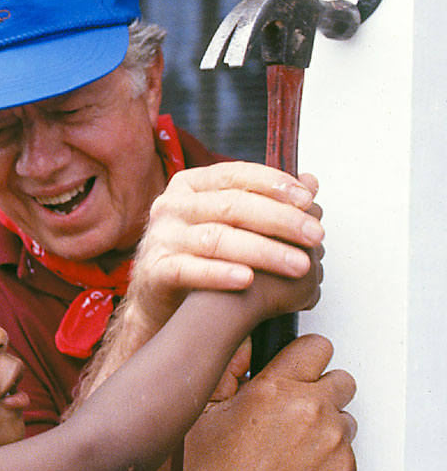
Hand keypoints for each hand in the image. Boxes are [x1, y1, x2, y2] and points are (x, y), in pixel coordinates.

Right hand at [131, 162, 323, 332]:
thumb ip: (264, 201)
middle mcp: (173, 206)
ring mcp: (162, 238)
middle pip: (231, 205)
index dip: (274, 184)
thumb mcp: (228, 221)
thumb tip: (311, 183)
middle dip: (280, 219)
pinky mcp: (155, 270)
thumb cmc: (197, 254)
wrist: (158, 296)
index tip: (308, 201)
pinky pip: (189, 270)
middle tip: (315, 235)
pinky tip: (246, 280)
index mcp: (190, 185)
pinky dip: (219, 274)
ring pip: (216, 238)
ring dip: (263, 251)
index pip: (235, 174)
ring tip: (298, 264)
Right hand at [182, 335, 356, 470]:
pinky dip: (330, 455)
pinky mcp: (346, 467)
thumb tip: (241, 345)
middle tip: (297, 407)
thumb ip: (226, 372)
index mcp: (275, 389)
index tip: (298, 366)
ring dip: (327, 423)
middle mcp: (309, 409)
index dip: (305, 356)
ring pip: (346, 416)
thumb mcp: (204, 413)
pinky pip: (348, 449)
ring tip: (294, 442)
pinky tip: (301, 465)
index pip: (316, 346)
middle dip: (321, 389)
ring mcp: (332, 439)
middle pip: (342, 378)